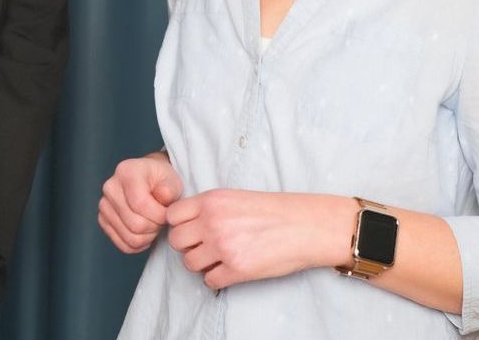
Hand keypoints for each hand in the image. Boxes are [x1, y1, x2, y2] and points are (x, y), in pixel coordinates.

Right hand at [98, 150, 181, 252]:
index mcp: (126, 172)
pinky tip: (146, 232)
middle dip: (155, 227)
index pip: (140, 204)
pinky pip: (123, 245)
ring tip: (155, 224)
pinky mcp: (103, 220)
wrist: (149, 181)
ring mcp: (104, 205)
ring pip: (130, 238)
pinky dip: (139, 244)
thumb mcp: (171, 179)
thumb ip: (170, 189)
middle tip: (163, 219)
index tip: (168, 212)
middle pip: (135, 225)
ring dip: (148, 237)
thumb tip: (163, 196)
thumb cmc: (161, 180)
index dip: (159, 215)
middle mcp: (110, 188)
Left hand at [164, 190, 355, 289]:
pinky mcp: (236, 270)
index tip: (192, 229)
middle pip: (176, 241)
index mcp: (211, 201)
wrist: (306, 226)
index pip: (172, 216)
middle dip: (187, 246)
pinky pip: (209, 281)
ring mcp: (223, 247)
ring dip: (200, 264)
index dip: (179, 224)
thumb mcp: (235, 197)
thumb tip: (187, 223)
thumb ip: (209, 208)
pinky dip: (216, 279)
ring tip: (217, 259)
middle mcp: (212, 223)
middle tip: (204, 246)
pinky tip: (229, 271)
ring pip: (189, 263)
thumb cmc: (275, 210)